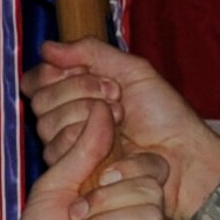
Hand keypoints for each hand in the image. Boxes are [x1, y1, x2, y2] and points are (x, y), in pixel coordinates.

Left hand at [0, 99, 170, 219]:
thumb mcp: (57, 186)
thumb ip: (83, 149)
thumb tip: (103, 108)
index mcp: (121, 196)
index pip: (146, 166)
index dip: (122, 165)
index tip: (93, 178)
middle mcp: (139, 219)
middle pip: (151, 186)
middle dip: (107, 197)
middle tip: (77, 214)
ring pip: (152, 213)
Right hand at [22, 39, 219, 219]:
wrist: (182, 152)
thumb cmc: (164, 114)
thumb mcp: (131, 70)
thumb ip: (90, 53)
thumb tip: (46, 47)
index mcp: (77, 92)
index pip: (38, 80)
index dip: (57, 74)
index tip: (93, 73)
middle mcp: (68, 119)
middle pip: (41, 100)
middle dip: (79, 91)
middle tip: (116, 95)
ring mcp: (71, 147)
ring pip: (47, 124)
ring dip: (87, 114)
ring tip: (121, 118)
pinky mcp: (76, 171)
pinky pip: (57, 150)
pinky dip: (86, 136)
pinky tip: (113, 139)